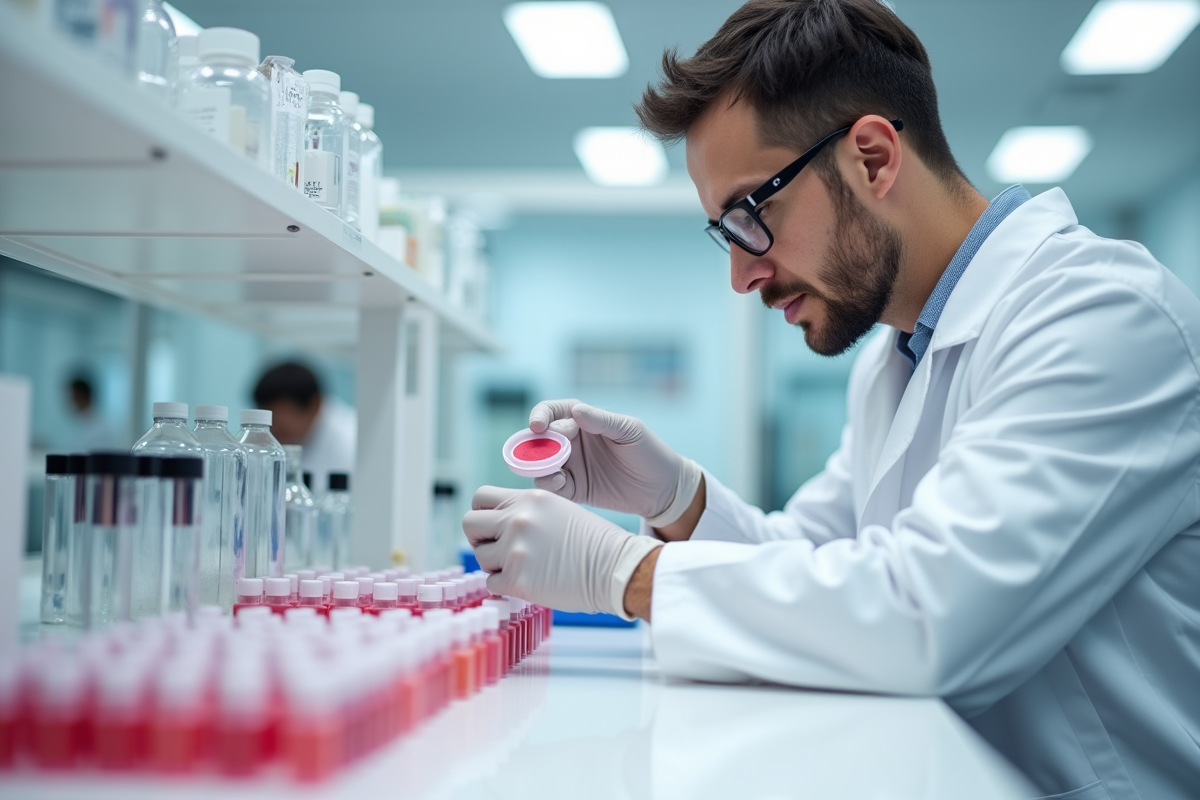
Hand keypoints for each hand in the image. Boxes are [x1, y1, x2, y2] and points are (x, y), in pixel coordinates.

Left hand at [463, 486, 661, 616]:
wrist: (616, 568)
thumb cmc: (594, 543)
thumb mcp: (559, 510)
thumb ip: (526, 512)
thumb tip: (497, 525)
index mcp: (529, 498)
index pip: (480, 497)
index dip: (483, 514)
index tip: (494, 527)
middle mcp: (518, 519)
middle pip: (469, 524)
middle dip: (480, 539)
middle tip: (499, 550)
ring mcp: (515, 549)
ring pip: (480, 556)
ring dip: (496, 564)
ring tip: (525, 567)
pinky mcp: (517, 578)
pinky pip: (491, 583)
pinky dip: (505, 586)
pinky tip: (530, 582)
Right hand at [528, 399, 701, 527]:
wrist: (662, 489)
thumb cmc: (648, 452)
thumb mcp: (629, 431)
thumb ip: (602, 420)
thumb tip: (575, 411)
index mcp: (583, 420)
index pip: (552, 412)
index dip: (540, 416)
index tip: (537, 425)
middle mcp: (571, 441)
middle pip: (540, 439)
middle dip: (535, 444)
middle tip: (544, 453)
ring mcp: (570, 466)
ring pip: (540, 463)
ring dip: (539, 466)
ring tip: (553, 470)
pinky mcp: (573, 489)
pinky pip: (551, 486)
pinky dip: (549, 484)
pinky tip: (561, 483)